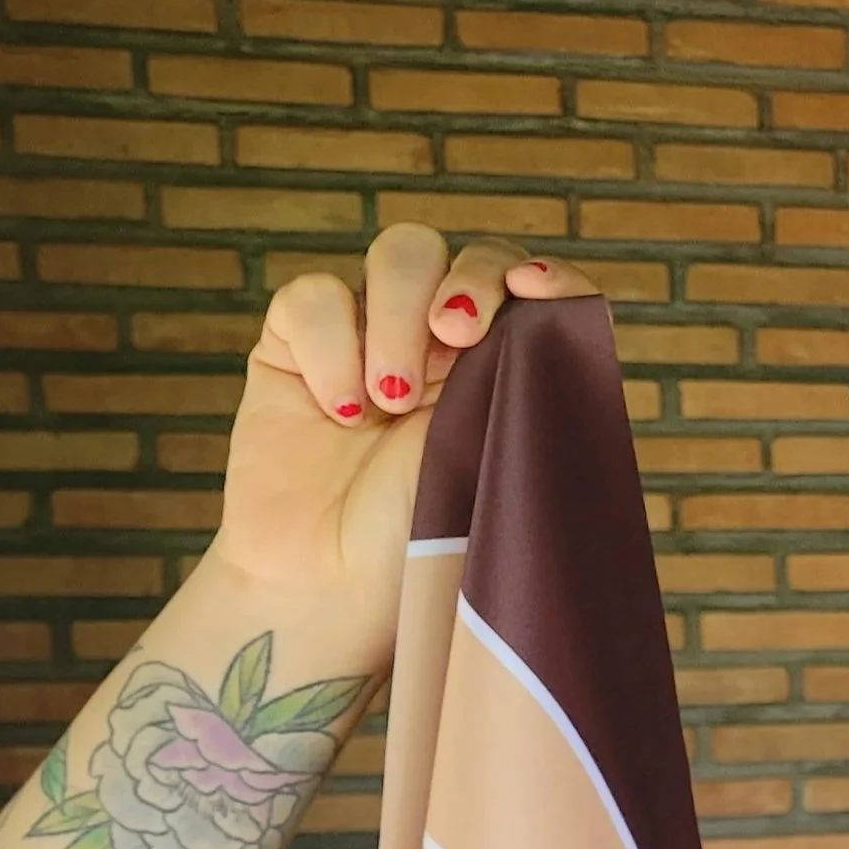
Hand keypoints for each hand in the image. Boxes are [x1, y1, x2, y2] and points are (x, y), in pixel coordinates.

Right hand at [210, 226, 600, 651]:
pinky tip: (339, 413)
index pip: (534, 291)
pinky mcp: (296, 345)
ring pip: (399, 254)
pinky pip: (313, 296)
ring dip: (399, 313)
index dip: (541, 272)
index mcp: (506, 377)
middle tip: (456, 335)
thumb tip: (552, 319)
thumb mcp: (496, 473)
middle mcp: (444, 349)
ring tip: (390, 399)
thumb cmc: (422, 557)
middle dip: (468, 280)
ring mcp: (369, 339)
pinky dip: (329, 345)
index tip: (536, 290)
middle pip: (467, 253)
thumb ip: (526, 397)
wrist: (328, 595)